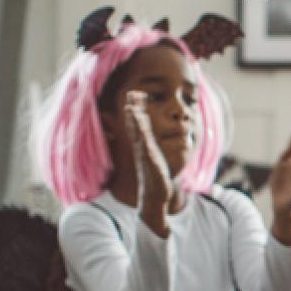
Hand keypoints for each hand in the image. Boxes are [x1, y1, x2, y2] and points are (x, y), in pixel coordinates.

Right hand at [123, 91, 172, 211]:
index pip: (139, 124)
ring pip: (138, 135)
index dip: (136, 110)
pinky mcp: (149, 164)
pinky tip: (142, 138)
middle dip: (133, 110)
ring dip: (134, 122)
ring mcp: (144, 156)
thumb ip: (155, 147)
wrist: (154, 196)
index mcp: (144, 145)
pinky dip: (143, 140)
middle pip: (135, 126)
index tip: (134, 94)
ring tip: (130, 108)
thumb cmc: (157, 177)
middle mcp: (141, 148)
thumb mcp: (157, 158)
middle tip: (130, 93)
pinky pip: (145, 150)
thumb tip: (160, 137)